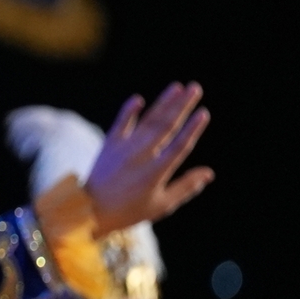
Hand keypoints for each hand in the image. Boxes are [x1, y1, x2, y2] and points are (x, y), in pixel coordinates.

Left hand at [82, 83, 213, 234]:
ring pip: (148, 121)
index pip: (179, 146)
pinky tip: (139, 99)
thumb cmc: (130, 211)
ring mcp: (124, 148)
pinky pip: (121, 123)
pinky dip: (129, 111)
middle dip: (182, 105)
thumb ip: (186, 187)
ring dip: (163, 102)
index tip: (204, 113)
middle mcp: (141, 156)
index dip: (193, 129)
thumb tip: (209, 172)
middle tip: (196, 87)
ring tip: (178, 87)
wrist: (90, 211)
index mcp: (156, 172)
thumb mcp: (161, 205)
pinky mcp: (109, 144)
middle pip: (165, 126)